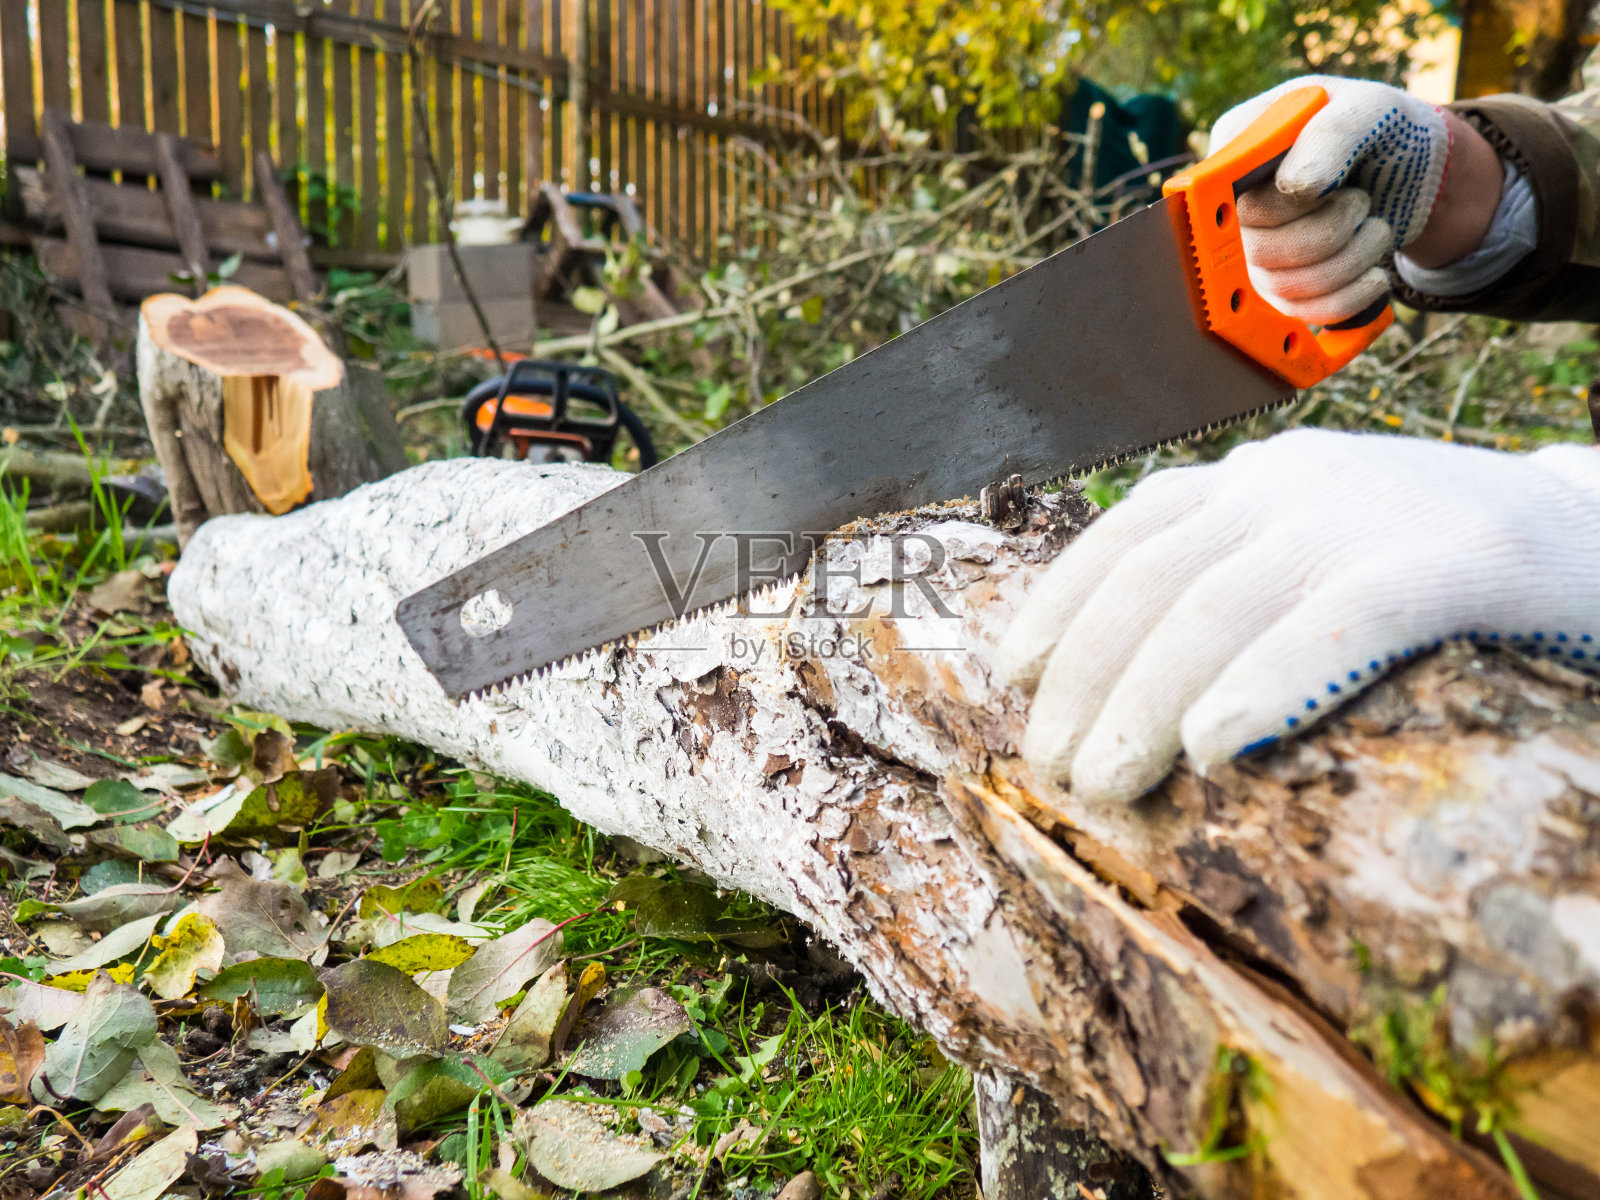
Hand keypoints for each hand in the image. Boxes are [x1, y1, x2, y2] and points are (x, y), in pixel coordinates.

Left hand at [994, 430, 1599, 802]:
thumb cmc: (1446, 578)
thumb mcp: (1326, 558)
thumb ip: (1243, 592)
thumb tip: (1130, 688)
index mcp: (1265, 480)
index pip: (1134, 530)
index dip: (1062, 599)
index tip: (1013, 674)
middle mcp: (1300, 481)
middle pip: (1159, 578)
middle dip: (1090, 675)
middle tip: (1053, 765)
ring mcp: (1375, 511)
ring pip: (1224, 604)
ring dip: (1147, 698)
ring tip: (1104, 779)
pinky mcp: (1457, 561)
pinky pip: (1340, 620)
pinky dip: (1267, 682)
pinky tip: (1215, 747)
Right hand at [1209, 76, 1452, 322]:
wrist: (1416, 171)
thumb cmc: (1386, 128)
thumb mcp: (1369, 110)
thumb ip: (1330, 136)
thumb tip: (1293, 187)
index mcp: (1239, 145)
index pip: (1226, 198)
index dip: (1276, 208)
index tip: (1325, 192)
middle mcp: (1236, 202)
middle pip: (1257, 250)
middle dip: (1329, 233)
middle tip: (1362, 202)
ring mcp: (1255, 249)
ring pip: (1284, 287)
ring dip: (1349, 263)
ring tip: (1377, 230)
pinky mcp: (1281, 286)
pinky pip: (1303, 313)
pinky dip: (1350, 298)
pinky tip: (1375, 274)